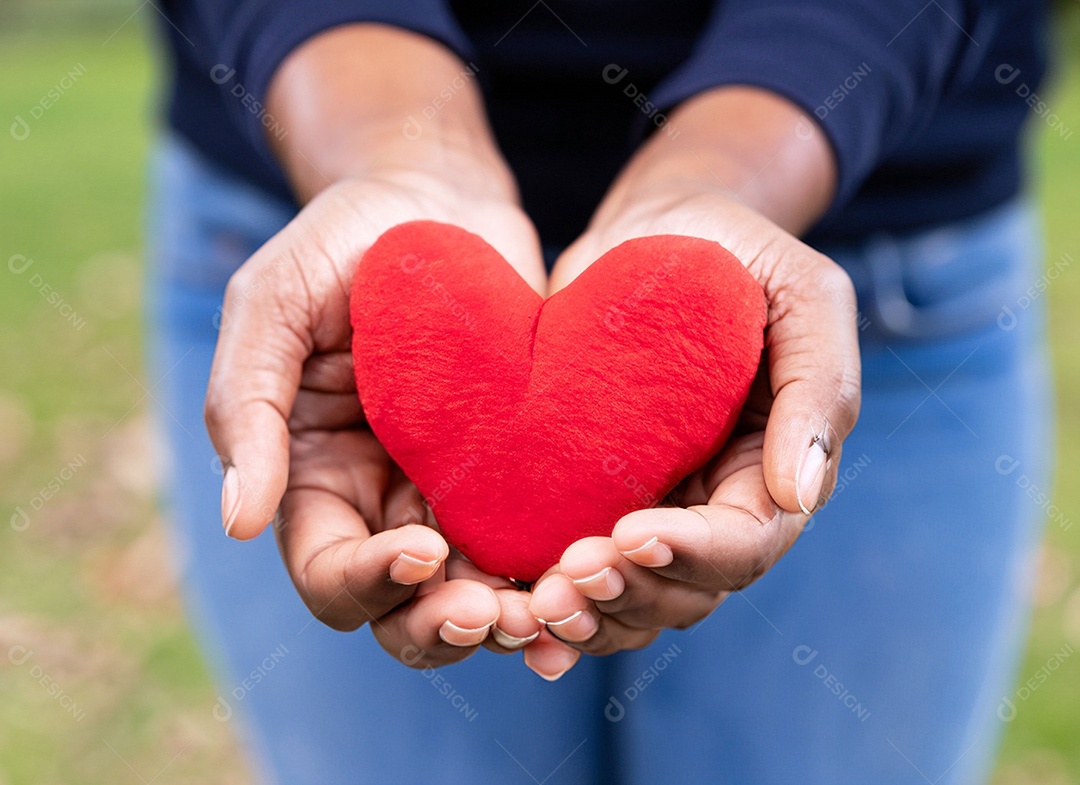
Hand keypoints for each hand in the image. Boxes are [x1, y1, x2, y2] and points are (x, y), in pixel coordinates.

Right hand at [204, 26, 547, 667]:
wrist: (437, 201)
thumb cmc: (342, 241)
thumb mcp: (272, 305)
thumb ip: (244, 404)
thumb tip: (236, 521)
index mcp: (315, 479)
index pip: (328, 573)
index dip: (366, 581)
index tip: (421, 548)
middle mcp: (383, 503)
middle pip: (402, 610)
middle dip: (442, 625)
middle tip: (497, 612)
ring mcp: (455, 493)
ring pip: (477, 593)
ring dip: (510, 616)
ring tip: (553, 606)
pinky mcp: (518, 471)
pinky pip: (537, 541)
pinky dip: (559, 568)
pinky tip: (596, 565)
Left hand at [524, 88, 861, 676]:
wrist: (654, 229)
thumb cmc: (739, 253)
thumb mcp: (806, 294)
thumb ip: (820, 387)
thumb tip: (801, 493)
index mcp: (770, 469)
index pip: (745, 542)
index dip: (695, 552)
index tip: (634, 533)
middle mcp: (711, 504)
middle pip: (686, 590)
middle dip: (631, 593)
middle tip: (569, 574)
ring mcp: (650, 503)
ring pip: (630, 596)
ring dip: (589, 613)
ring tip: (534, 602)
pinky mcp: (588, 492)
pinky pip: (576, 566)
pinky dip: (551, 598)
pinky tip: (512, 605)